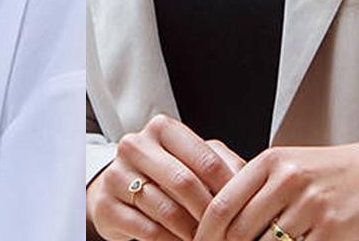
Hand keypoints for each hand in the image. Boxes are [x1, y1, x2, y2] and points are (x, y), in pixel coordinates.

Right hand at [89, 114, 240, 239]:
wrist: (119, 192)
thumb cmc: (165, 174)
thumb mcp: (193, 161)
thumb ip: (222, 164)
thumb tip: (253, 180)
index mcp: (162, 129)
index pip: (205, 158)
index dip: (230, 187)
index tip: (246, 207)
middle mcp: (135, 146)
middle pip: (184, 182)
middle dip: (210, 212)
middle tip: (227, 230)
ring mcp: (116, 175)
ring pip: (165, 209)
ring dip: (192, 230)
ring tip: (207, 239)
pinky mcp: (106, 206)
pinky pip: (146, 229)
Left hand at [195, 138, 358, 240]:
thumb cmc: (328, 172)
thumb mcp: (288, 168)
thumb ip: (254, 190)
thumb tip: (218, 224)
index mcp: (271, 161)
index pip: (222, 205)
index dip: (205, 233)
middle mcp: (288, 180)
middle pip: (240, 231)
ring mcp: (311, 205)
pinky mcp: (332, 229)